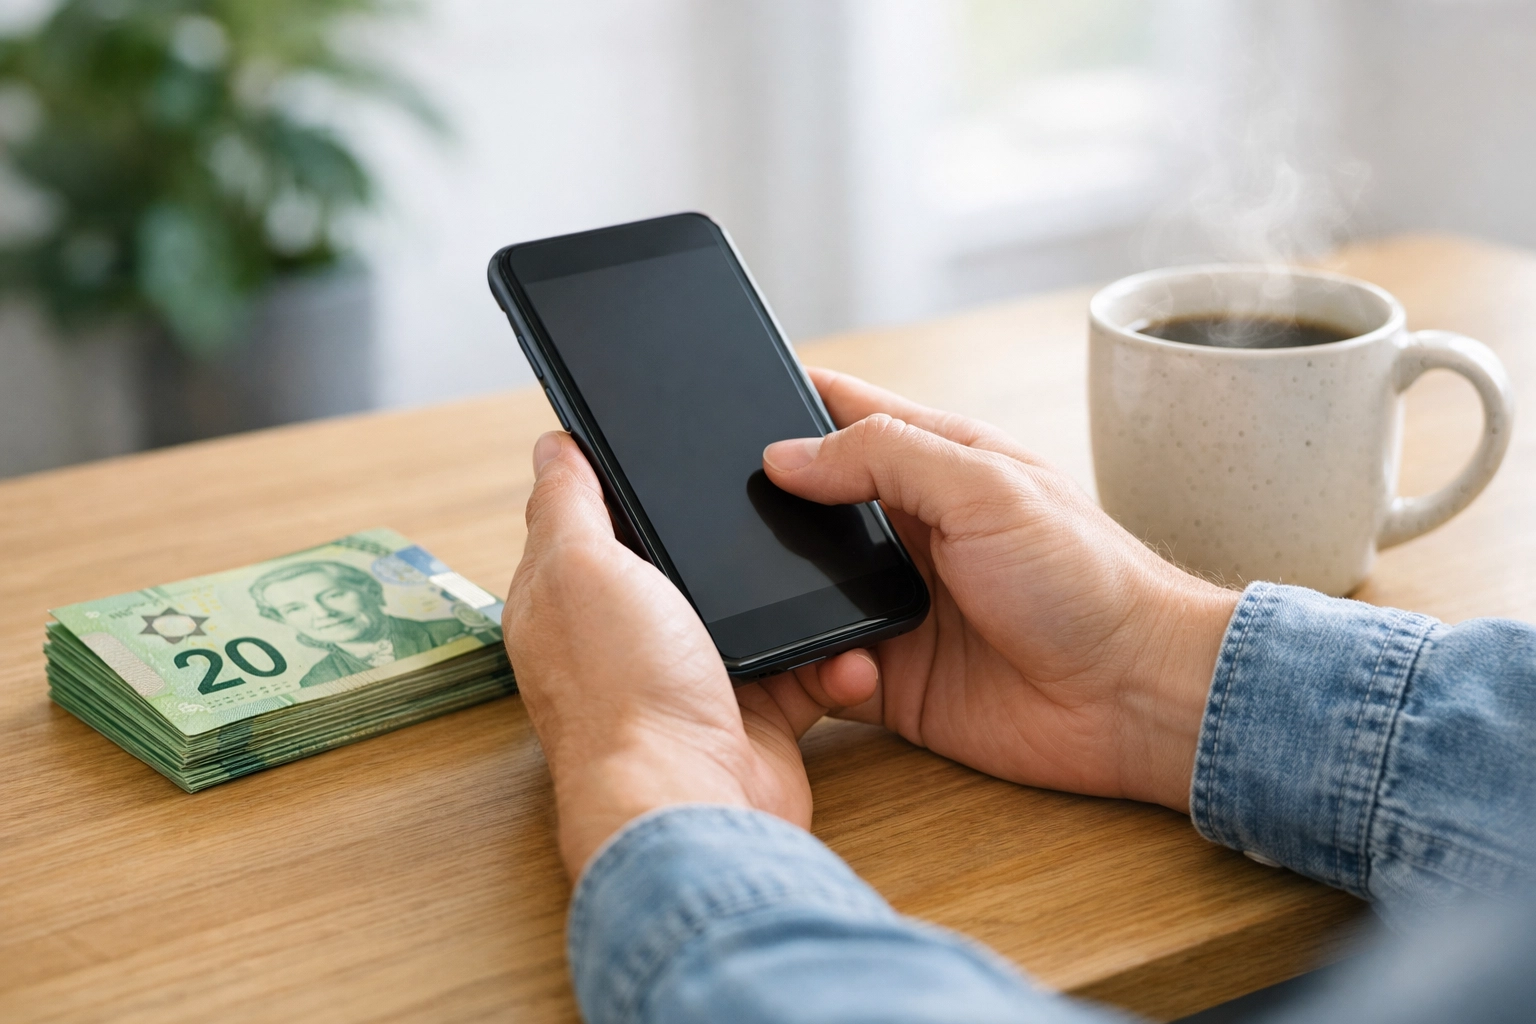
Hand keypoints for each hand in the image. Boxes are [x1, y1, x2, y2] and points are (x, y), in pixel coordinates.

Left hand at [503, 431, 879, 878]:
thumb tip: (553, 444)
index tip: (679, 446)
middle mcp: (629, 640)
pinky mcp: (754, 717)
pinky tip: (848, 649)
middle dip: (731, 537)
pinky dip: (833, 661)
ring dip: (797, 599)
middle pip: (685, 562)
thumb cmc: (624, 694)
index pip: (597, 521)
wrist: (694, 804)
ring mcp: (693, 679)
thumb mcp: (582, 568)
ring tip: (829, 568)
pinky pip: (805, 671)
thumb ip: (566, 503)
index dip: (631, 483)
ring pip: (756, 613)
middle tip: (782, 494)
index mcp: (573, 600)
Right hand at [764, 369, 1239, 812]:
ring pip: (803, 589)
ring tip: (765, 598)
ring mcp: (897, 604)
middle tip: (713, 519)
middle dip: (762, 511)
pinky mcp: (891, 677)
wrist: (1135, 698)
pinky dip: (807, 666)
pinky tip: (833, 666)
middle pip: (808, 505)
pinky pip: (820, 666)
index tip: (721, 404)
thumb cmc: (1087, 579)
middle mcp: (909, 531)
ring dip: (780, 595)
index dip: (786, 404)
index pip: (843, 414)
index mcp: (935, 464)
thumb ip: (884, 457)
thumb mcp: (984, 488)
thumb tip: (785, 454)